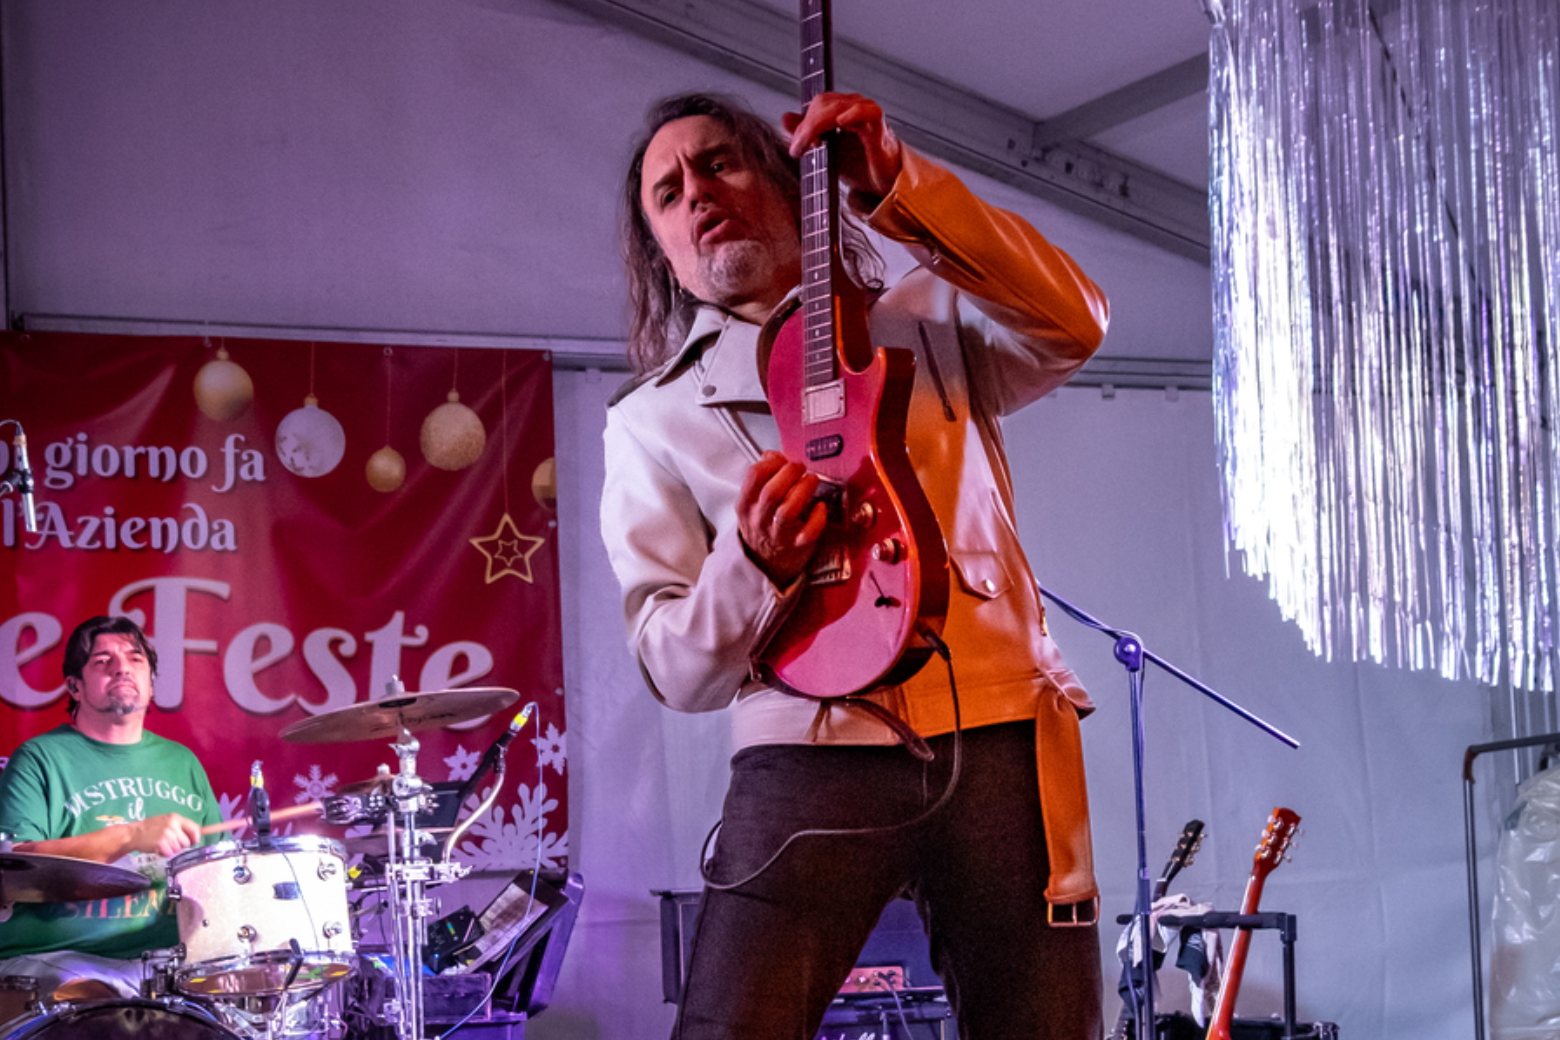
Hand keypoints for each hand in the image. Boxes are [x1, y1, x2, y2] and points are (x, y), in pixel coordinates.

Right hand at [129, 813, 201, 858]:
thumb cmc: (150, 828)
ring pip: (179, 849)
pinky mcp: (161, 844)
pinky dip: (165, 853)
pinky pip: (170, 853)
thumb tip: (196, 836)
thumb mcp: (166, 821)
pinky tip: (159, 848)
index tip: (195, 841)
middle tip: (171, 843)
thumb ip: (180, 826)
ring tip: (163, 845)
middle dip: (181, 845)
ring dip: (172, 850)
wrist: (133, 833)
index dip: (196, 837)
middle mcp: (173, 825)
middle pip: (187, 842)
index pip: (195, 828)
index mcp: (175, 818)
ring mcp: (167, 835)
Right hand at [737, 451, 827, 584]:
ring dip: (803, 490)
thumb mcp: (752, 502)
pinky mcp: (797, 546)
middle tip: (800, 467)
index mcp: (746, 504)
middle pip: (772, 491)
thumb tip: (772, 455)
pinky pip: (809, 532)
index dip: (772, 462)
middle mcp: (759, 519)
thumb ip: (761, 477)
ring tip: (811, 480)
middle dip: (790, 473)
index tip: (783, 459)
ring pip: (789, 509)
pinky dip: (818, 518)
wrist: (764, 562)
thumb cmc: (762, 524)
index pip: (754, 476)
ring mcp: (778, 534)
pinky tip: (820, 507)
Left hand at [783, 93, 902, 200]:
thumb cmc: (858, 165)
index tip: (796, 148)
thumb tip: (785, 117)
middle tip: (798, 150)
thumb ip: (806, 134)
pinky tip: (841, 122)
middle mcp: (854, 105)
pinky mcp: (878, 126)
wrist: (880, 183)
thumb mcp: (825, 150)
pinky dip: (852, 113)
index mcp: (841, 108)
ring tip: (813, 145)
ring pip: (837, 106)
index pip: (817, 104)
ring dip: (819, 125)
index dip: (804, 123)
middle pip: (823, 103)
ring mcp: (867, 113)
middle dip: (807, 126)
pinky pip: (867, 111)